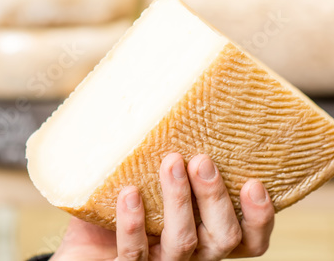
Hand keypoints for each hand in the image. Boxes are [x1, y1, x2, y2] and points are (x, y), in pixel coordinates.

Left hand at [51, 153, 274, 259]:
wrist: (73, 247)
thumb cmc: (113, 206)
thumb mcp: (140, 176)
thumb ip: (157, 149)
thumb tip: (157, 89)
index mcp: (204, 235)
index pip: (249, 240)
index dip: (259, 217)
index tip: (254, 182)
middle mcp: (191, 254)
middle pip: (223, 238)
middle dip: (216, 197)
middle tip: (201, 160)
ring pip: (183, 243)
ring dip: (178, 200)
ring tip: (170, 162)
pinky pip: (135, 252)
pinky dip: (133, 223)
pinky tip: (129, 194)